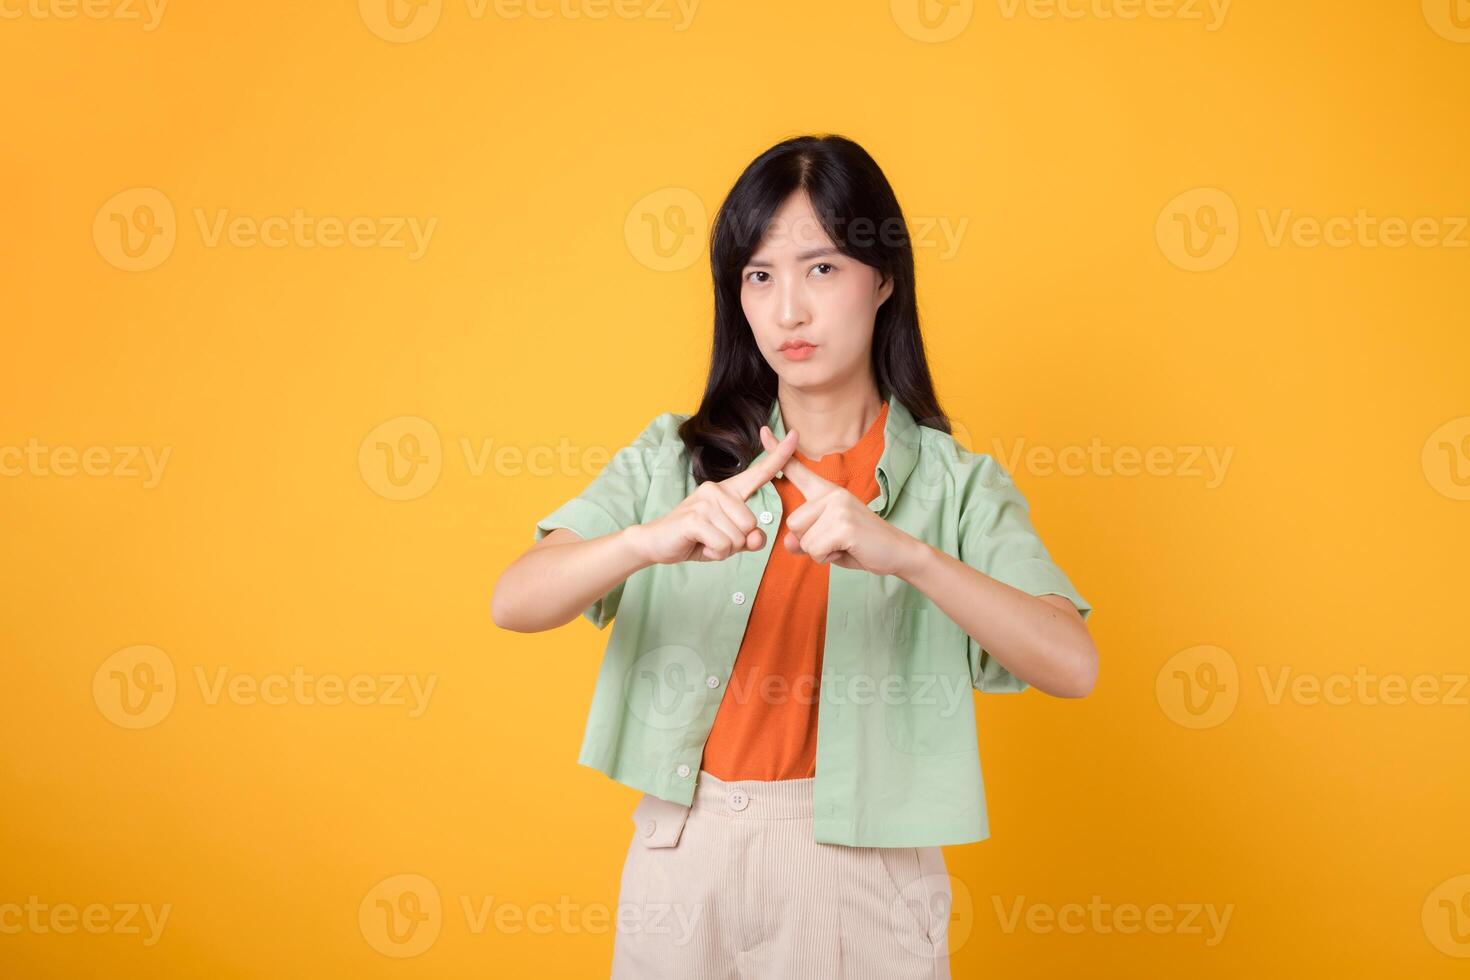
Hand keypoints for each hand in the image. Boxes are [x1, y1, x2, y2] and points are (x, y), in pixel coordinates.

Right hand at [626, 426, 800, 564]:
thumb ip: (747, 539)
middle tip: (714, 539)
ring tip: (705, 541)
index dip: (779, 456)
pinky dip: (714, 552)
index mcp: (729, 491)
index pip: (759, 473)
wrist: (656, 543)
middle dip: (736, 542)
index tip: (794, 434)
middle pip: (751, 524)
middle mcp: (718, 490)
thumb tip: (757, 537)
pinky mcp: (695, 517)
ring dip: (724, 549)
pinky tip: (700, 544)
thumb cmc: (695, 539)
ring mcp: (706, 501)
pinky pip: (723, 544)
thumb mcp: (727, 541)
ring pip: (738, 537)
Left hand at [759, 426, 922, 576]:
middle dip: (810, 542)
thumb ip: (805, 539)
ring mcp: (838, 506)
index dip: (778, 452)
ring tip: (842, 544)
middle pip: (793, 523)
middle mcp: (831, 493)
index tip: (764, 432)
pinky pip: (815, 549)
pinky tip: (846, 549)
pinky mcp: (843, 525)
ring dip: (819, 551)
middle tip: (837, 540)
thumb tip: (789, 542)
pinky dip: (827, 557)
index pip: (798, 469)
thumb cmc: (861, 545)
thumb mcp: (828, 541)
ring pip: (803, 539)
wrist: (899, 552)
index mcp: (827, 492)